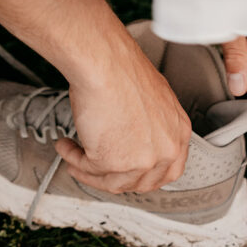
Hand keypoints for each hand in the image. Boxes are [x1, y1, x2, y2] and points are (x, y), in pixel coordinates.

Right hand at [55, 39, 191, 193]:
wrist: (105, 63)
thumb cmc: (123, 72)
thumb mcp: (153, 100)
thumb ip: (150, 127)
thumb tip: (133, 139)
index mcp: (179, 132)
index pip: (169, 171)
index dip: (144, 176)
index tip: (128, 173)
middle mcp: (166, 149)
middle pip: (140, 182)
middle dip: (114, 178)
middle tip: (97, 169)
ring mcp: (142, 159)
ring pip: (112, 181)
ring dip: (89, 171)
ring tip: (75, 156)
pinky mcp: (113, 162)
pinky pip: (88, 169)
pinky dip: (72, 158)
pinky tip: (67, 146)